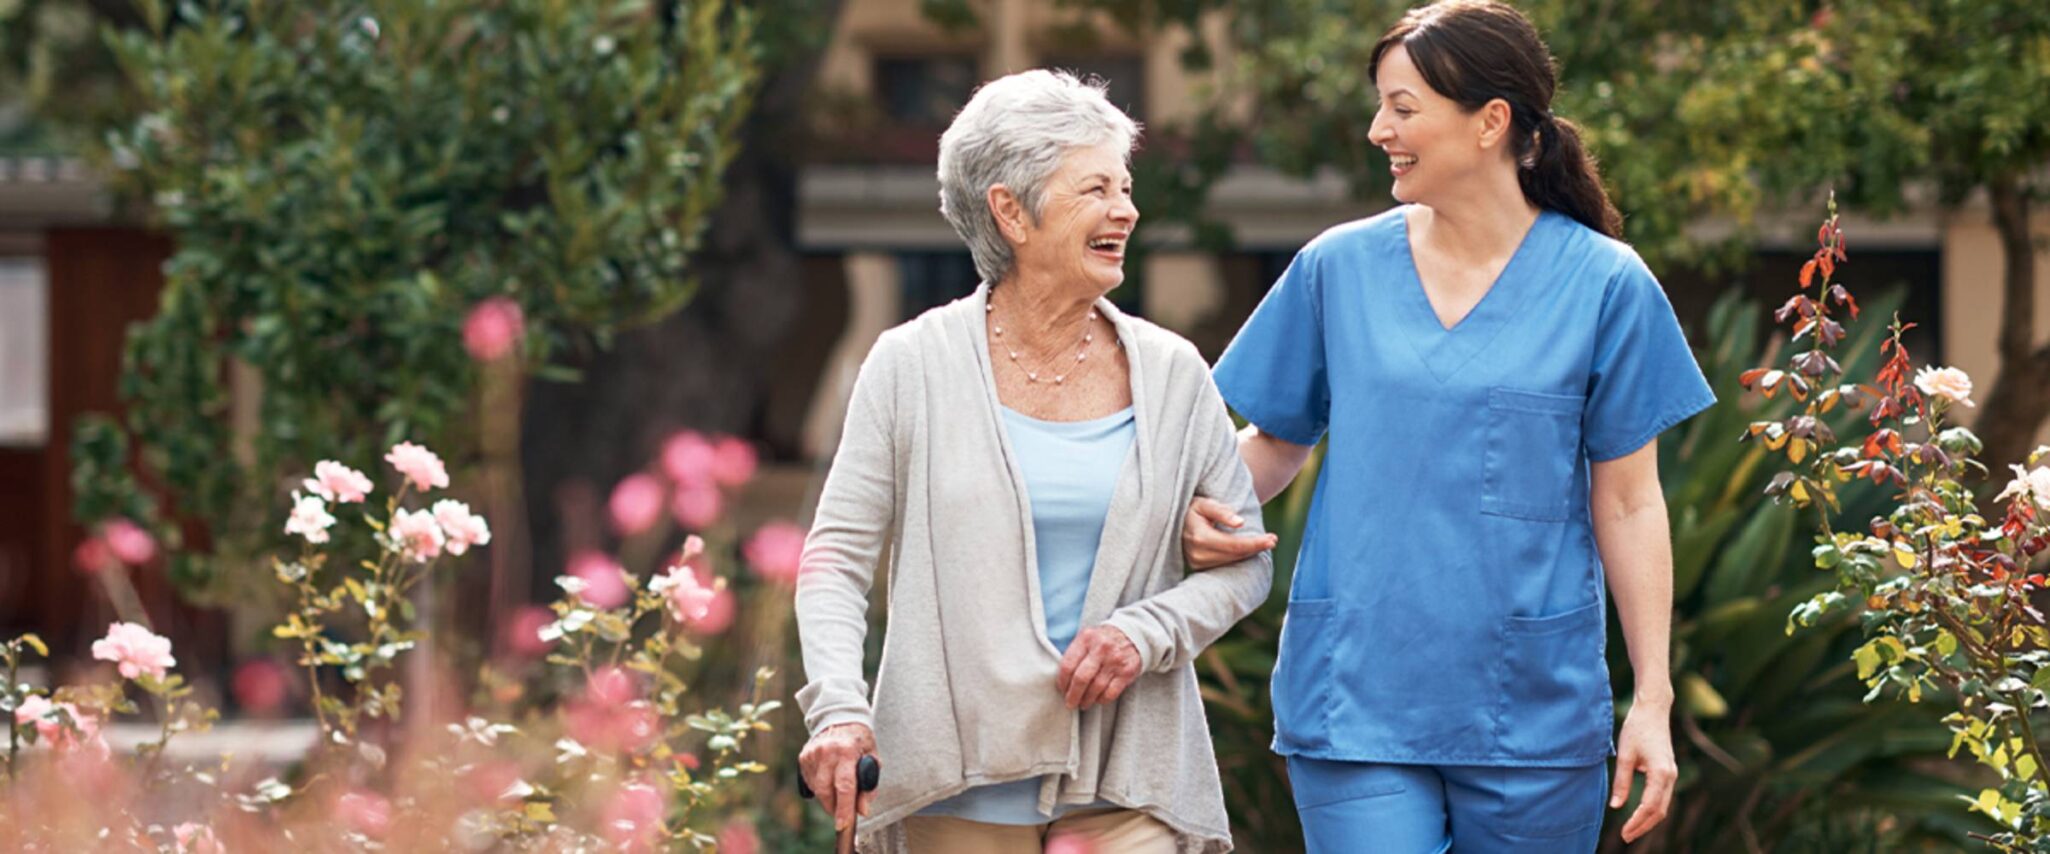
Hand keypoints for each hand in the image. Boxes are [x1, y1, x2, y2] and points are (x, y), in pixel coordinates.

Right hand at [799, 722, 878, 830]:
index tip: (843, 825)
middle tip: (842, 813)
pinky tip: (829, 779)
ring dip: (828, 797)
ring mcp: (812, 754)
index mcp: (847, 750)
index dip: (844, 808)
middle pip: (826, 790)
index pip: (844, 786)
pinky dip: (820, 787)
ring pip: (817, 789)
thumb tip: (862, 810)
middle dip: (834, 807)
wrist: (840, 718)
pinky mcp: (803, 757)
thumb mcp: (873, 758)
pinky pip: (810, 782)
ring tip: (839, 789)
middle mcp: (826, 751)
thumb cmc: (860, 741)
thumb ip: (869, 785)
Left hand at [1056, 625, 1142, 709]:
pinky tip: (1098, 699)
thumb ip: (1074, 653)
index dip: (1062, 681)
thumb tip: (1061, 678)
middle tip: (1070, 703)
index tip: (1061, 689)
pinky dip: (1102, 699)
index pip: (1068, 664)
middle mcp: (1101, 649)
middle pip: (1081, 678)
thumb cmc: (1103, 640)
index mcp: (1086, 639)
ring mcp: (1115, 661)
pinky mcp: (1127, 672)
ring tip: (1083, 703)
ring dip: (1087, 700)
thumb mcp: (1087, 638)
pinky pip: (1111, 693)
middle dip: (1073, 695)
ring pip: (1096, 688)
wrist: (1132, 634)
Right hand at [1181, 496, 1276, 570]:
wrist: (1175, 519)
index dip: (1255, 543)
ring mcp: (1196, 563)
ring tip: (1264, 543)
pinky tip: (1248, 550)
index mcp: (1199, 537)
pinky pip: (1223, 564)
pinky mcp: (1198, 567)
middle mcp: (1197, 554)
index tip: (1272, 539)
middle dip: (1256, 548)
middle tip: (1273, 540)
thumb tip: (1240, 523)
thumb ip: (1222, 512)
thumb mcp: (1206, 503)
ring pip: (1230, 562)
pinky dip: (1238, 557)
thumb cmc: (1193, 508)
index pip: (1234, 545)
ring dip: (1249, 554)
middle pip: (1235, 555)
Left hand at [1610, 699, 1677, 843]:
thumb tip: (1616, 806)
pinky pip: (1663, 797)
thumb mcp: (1625, 755)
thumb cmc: (1636, 728)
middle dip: (1643, 826)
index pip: (1650, 806)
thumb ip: (1621, 781)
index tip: (1624, 832)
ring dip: (1648, 820)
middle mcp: (1670, 776)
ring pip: (1663, 806)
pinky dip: (1653, 809)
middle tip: (1626, 837)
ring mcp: (1672, 774)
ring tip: (1631, 830)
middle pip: (1659, 811)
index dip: (1637, 822)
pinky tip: (1640, 815)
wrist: (1653, 710)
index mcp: (1661, 773)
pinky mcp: (1668, 771)